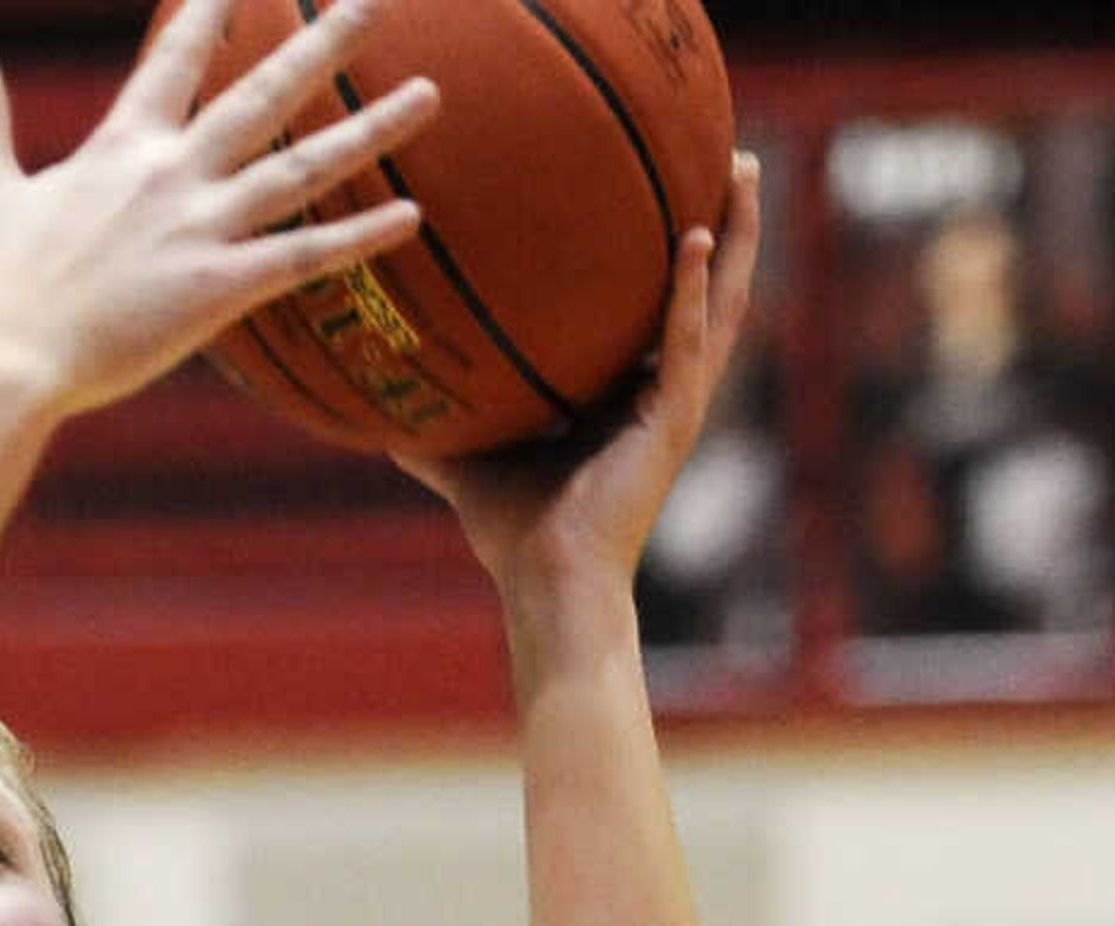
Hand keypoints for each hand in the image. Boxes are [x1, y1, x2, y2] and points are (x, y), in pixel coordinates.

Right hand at [0, 0, 437, 420]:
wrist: (0, 357)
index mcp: (120, 148)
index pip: (177, 56)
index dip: (213, 8)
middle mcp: (172, 176)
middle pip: (265, 93)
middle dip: (324, 43)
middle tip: (374, 1)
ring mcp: (200, 230)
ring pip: (305, 167)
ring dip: (372, 129)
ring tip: (432, 93)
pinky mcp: (218, 291)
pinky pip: (304, 258)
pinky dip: (360, 237)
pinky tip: (411, 215)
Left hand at [400, 151, 767, 595]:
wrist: (545, 583)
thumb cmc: (514, 533)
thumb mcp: (468, 460)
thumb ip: (436, 426)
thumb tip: (373, 400)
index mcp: (629, 392)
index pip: (661, 305)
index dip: (675, 249)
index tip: (674, 182)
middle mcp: (664, 388)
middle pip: (710, 287)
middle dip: (727, 220)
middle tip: (733, 154)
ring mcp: (677, 402)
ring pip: (723, 303)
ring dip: (735, 236)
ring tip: (741, 170)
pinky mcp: (675, 421)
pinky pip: (688, 342)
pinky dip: (691, 291)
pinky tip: (695, 238)